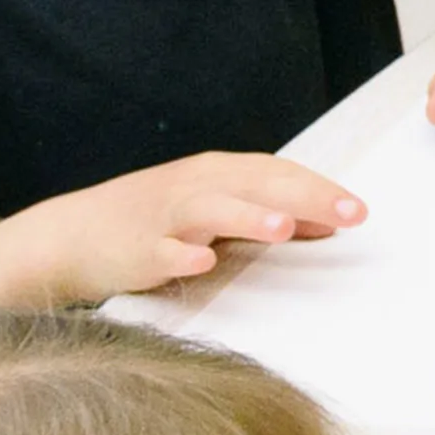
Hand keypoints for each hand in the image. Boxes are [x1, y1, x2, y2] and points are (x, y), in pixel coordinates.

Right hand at [0, 151, 365, 306]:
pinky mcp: (134, 249)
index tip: (361, 211)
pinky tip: (200, 261)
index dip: (320, 190)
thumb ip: (271, 214)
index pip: (279, 174)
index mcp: (220, 174)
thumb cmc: (159, 224)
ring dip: (247, 218)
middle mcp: (196, 186)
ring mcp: (164, 216)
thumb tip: (330, 222)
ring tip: (283, 229)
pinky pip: (159, 250)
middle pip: (257, 186)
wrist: (73, 236)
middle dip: (305, 199)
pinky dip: (179, 253)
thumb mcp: (220, 213)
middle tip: (349, 215)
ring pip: (211, 211)